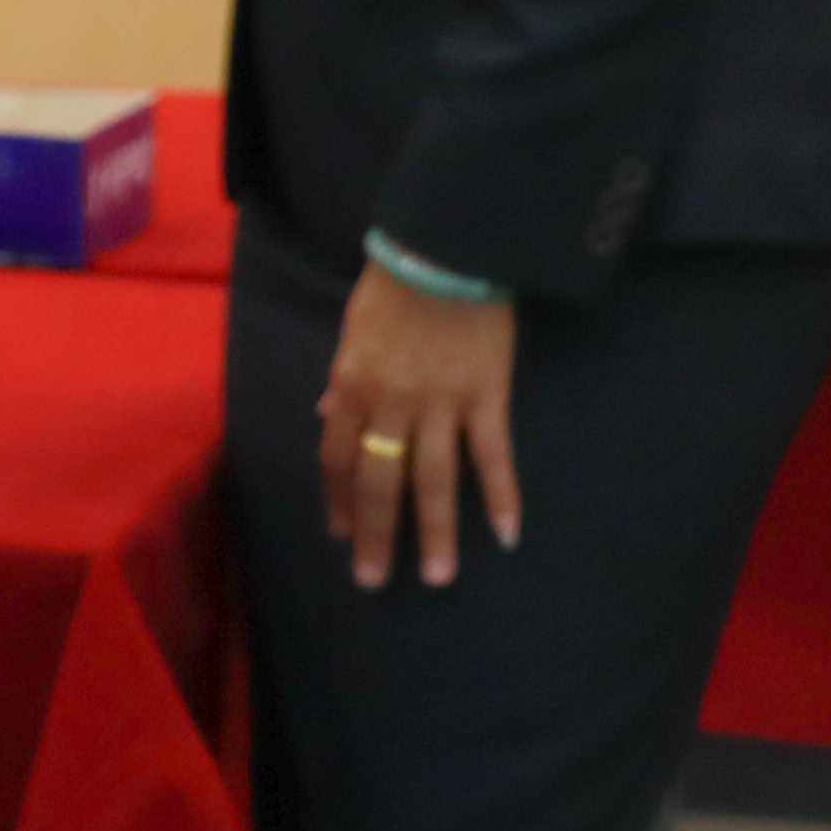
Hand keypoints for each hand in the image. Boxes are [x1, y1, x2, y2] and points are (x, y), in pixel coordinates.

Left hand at [311, 262, 521, 588]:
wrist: (445, 249)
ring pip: (434, 480)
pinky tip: (506, 535)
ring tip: (436, 577)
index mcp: (351, 386)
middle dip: (375, 534)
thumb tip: (324, 411)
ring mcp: (440, 403)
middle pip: (378, 480)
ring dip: (434, 532)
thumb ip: (342, 378)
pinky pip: (493, 455)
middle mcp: (390, 403)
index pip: (336, 458)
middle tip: (374, 580)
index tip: (341, 537)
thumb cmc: (393, 287)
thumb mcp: (351, 331)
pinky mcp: (487, 397)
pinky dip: (502, 496)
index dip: (338, 500)